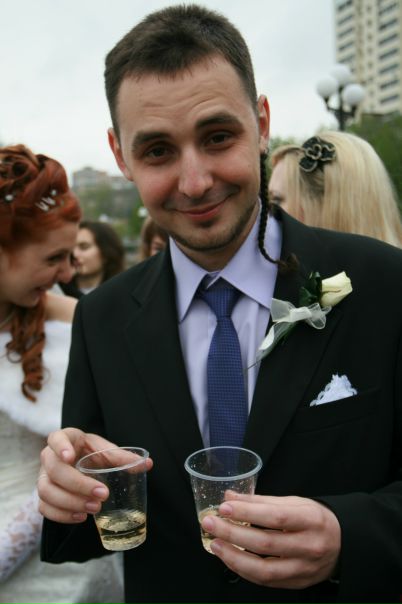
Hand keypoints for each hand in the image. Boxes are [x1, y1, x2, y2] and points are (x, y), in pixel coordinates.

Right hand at [38, 428, 152, 523]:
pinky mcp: (44, 496)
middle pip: (54, 470)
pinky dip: (62, 515)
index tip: (70, 456)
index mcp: (65, 439)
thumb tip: (147, 464)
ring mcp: (44, 477)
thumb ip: (123, 457)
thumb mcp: (106, 451)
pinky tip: (81, 517)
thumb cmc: (93, 454)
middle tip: (102, 493)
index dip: (60, 447)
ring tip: (94, 508)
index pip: (55, 438)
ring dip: (70, 502)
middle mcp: (50, 457)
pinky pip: (45, 508)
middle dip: (77, 484)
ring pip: (46, 491)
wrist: (81, 465)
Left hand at [200, 492, 339, 588]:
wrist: (343, 544)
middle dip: (232, 533)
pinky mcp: (297, 583)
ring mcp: (304, 569)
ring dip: (234, 557)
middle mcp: (309, 546)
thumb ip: (262, 501)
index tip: (225, 507)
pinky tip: (230, 558)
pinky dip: (244, 570)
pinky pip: (266, 581)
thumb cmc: (315, 519)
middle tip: (210, 523)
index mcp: (311, 520)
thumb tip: (230, 497)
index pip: (275, 517)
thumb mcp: (295, 502)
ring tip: (215, 544)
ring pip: (264, 569)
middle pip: (265, 543)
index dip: (247, 512)